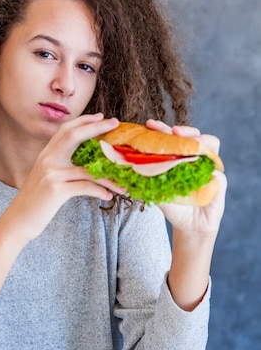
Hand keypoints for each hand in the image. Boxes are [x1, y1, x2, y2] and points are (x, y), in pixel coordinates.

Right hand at [6, 114, 125, 240]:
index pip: (65, 129)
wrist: (19, 220)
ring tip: (123, 181)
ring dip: (109, 176)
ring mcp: (51, 174)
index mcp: (46, 154)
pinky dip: (100, 191)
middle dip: (96, 127)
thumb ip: (60, 165)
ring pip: (87, 169)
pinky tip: (108, 196)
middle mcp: (47, 160)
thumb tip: (85, 162)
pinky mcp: (56, 190)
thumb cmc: (37, 201)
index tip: (101, 117)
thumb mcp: (46, 176)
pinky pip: (85, 187)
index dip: (83, 120)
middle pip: (73, 135)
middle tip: (114, 123)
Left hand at [145, 119, 226, 236]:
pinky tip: (205, 171)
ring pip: (211, 143)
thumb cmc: (173, 205)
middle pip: (193, 134)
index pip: (172, 137)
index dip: (162, 129)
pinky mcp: (220, 179)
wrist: (189, 225)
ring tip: (191, 145)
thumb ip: (148, 178)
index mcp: (179, 155)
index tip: (150, 124)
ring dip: (201, 141)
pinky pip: (218, 171)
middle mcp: (195, 156)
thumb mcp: (156, 190)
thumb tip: (130, 167)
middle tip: (174, 132)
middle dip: (184, 130)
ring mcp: (209, 165)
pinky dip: (211, 169)